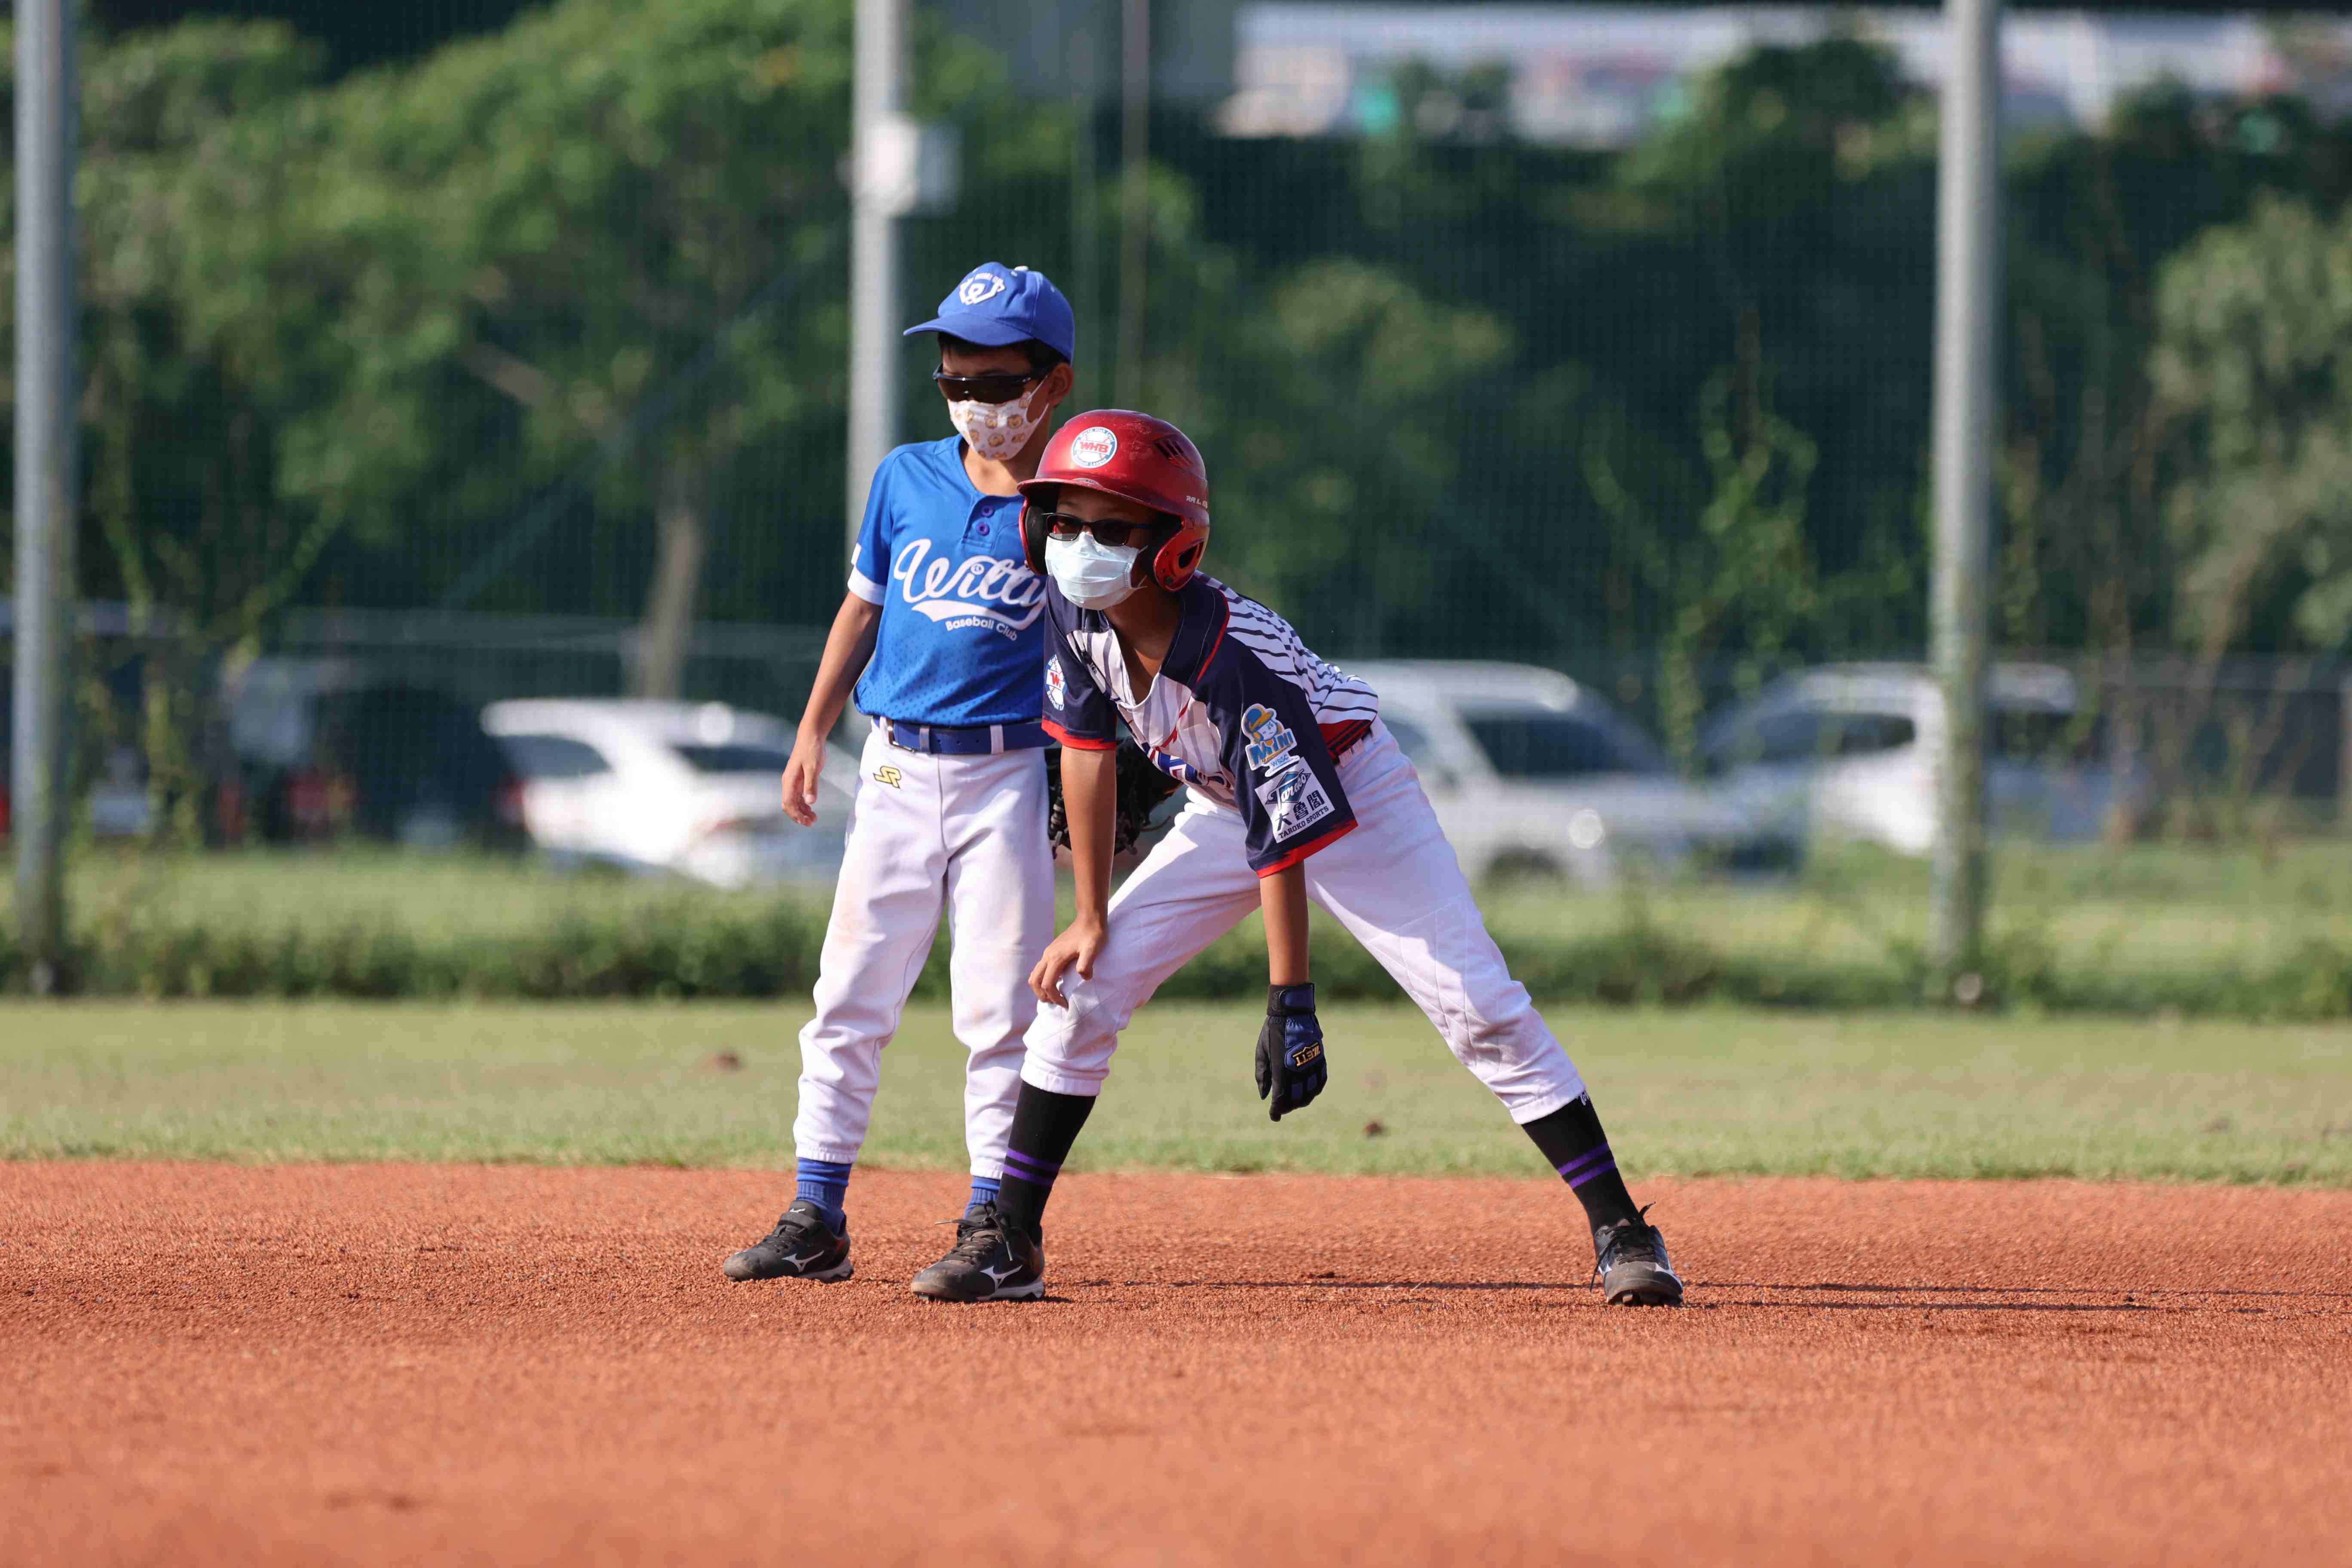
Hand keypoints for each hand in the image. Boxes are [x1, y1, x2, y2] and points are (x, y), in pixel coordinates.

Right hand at [780, 731, 828, 825]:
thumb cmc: (811, 750)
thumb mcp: (813, 767)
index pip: (788, 803)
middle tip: (811, 823)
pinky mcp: (799, 780)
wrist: (811, 737)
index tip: (806, 821)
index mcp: (789, 781)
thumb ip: (811, 785)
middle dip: (798, 816)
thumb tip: (810, 802)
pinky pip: (798, 796)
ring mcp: (793, 782)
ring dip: (802, 812)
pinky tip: (811, 810)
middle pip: (789, 805)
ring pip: (794, 802)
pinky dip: (804, 805)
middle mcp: (788, 783)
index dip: (796, 814)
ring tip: (813, 819)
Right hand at [1030, 918, 1106, 1007]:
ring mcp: (1048, 952)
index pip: (1047, 985)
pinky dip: (1042, 979)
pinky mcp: (1051, 951)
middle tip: (1055, 1003)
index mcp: (1056, 958)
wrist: (1089, 918)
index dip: (1054, 998)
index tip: (1065, 1004)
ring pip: (1035, 975)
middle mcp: (1048, 955)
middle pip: (1034, 981)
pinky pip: (1040, 969)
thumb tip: (1083, 978)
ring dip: (1040, 988)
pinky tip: (1055, 982)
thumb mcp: (1093, 949)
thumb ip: (1086, 963)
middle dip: (1042, 995)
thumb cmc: (1093, 934)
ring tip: (1052, 996)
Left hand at [1255, 983, 1326, 1121]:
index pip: (1280, 1098)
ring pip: (1310, 1093)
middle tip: (1281, 1108)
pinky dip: (1315, 1090)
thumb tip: (1265, 1095)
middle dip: (1288, 1107)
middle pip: (1296, 1099)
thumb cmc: (1272, 1031)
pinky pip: (1321, 1080)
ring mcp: (1311, 1064)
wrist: (1292, 1012)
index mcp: (1281, 1068)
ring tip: (1295, 1102)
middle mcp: (1297, 1069)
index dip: (1277, 1110)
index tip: (1273, 1116)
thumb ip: (1262, 1075)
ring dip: (1302, 1101)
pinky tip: (1310, 1092)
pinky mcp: (1320, 1059)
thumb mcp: (1261, 1052)